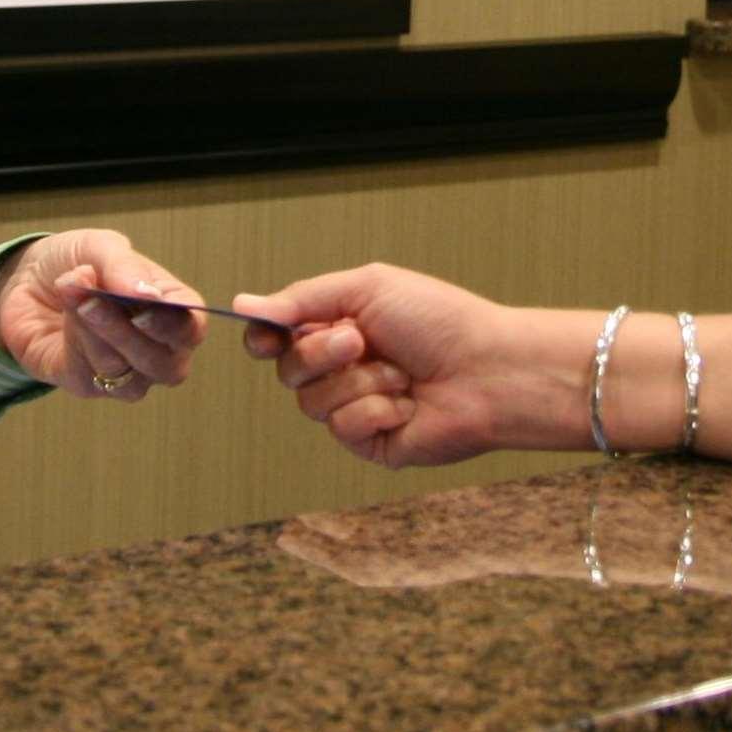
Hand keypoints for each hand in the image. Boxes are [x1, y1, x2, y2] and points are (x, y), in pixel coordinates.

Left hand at [0, 229, 207, 402]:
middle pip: (166, 365)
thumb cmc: (75, 260)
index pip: (192, 328)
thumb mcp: (99, 247)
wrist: (25, 278)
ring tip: (71, 292)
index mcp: (173, 309)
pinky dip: (74, 343)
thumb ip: (125, 267)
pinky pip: (88, 376)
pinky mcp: (86, 384)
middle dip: (127, 334)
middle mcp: (157, 347)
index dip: (174, 325)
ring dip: (94, 332)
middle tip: (92, 299)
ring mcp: (124, 372)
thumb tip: (150, 296)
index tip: (143, 309)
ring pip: (124, 372)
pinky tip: (66, 316)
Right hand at [235, 261, 523, 467]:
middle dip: (321, 352)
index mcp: (338, 328)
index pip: (278, 338)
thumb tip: (243, 303)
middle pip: (288, 370)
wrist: (488, 370)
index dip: (265, 338)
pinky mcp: (370, 442)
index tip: (268, 336)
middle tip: (360, 340)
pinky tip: (408, 404)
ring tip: (400, 374)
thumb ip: (303, 299)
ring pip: (312, 402)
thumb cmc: (438, 321)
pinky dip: (376, 410)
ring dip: (358, 381)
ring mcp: (355, 408)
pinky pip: (343, 428)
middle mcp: (342, 369)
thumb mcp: (367, 289)